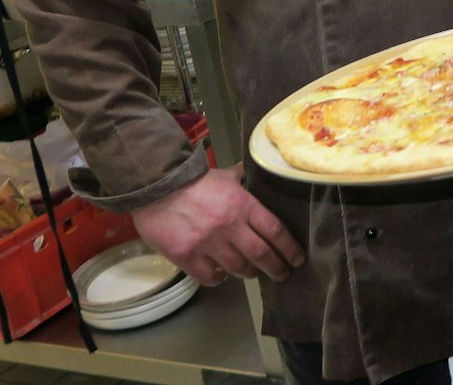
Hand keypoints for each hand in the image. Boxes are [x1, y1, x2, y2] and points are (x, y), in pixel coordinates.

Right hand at [131, 166, 302, 284]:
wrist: (155, 186)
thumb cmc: (194, 180)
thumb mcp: (224, 175)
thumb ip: (245, 179)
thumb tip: (262, 173)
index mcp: (242, 205)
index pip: (275, 231)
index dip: (290, 248)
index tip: (297, 259)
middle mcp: (228, 226)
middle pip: (261, 255)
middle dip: (276, 268)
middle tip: (282, 274)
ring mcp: (206, 243)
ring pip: (238, 268)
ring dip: (249, 273)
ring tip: (254, 274)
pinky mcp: (186, 256)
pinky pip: (209, 277)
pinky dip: (219, 279)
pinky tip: (222, 275)